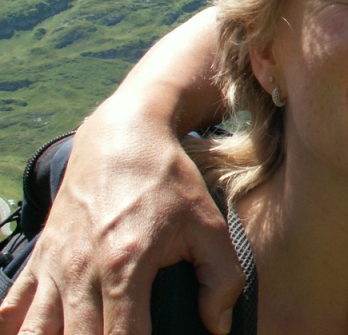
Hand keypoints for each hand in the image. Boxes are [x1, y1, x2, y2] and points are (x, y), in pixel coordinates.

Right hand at [0, 110, 243, 334]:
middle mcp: (80, 273)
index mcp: (124, 267)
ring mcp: (53, 268)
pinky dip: (16, 329)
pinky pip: (10, 310)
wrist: (123, 137)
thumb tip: (218, 326)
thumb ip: (223, 277)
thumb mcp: (209, 223)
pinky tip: (40, 333)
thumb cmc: (168, 181)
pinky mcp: (39, 260)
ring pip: (34, 334)